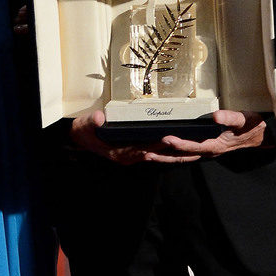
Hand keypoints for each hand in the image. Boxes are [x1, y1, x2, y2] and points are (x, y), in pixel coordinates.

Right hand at [68, 108, 189, 165]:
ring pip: (159, 158)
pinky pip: (156, 154)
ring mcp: (133, 157)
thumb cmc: (85, 130)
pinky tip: (182, 150)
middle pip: (157, 156)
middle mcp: (129, 157)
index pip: (142, 149)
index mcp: (119, 153)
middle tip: (195, 150)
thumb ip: (93, 122)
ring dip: (177, 156)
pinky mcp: (135, 153)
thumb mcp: (86, 124)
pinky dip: (169, 153)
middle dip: (176, 155)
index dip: (157, 144)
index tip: (171, 139)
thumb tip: (99, 118)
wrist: (79, 138)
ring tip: (196, 153)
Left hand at [148, 110, 266, 161]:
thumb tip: (217, 116)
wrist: (260, 136)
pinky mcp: (205, 149)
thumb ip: (231, 117)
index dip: (180, 144)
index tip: (166, 139)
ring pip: (182, 158)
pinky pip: (186, 154)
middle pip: (182, 157)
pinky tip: (162, 151)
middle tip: (146, 153)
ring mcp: (207, 152)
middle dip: (164, 156)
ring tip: (147, 155)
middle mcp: (209, 151)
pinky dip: (172, 154)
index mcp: (216, 144)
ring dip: (165, 158)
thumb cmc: (252, 126)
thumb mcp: (245, 119)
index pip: (194, 146)